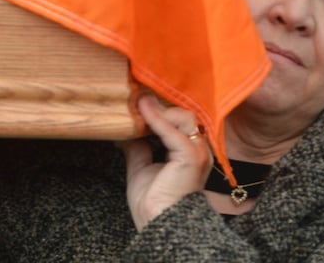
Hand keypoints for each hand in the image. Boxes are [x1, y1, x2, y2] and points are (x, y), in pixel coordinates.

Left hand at [121, 95, 210, 229]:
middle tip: (138, 98)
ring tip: (139, 103)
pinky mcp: (190, 157)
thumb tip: (125, 131)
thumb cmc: (154, 204)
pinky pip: (173, 130)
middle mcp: (198, 150)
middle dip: (162, 105)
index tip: (139, 99)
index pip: (181, 120)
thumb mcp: (141, 168)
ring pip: (184, 117)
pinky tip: (142, 110)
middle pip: (185, 114)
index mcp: (190, 152)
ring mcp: (197, 153)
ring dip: (159, 109)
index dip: (161, 109)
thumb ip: (138, 148)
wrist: (158, 224)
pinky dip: (156, 118)